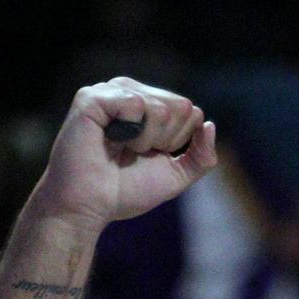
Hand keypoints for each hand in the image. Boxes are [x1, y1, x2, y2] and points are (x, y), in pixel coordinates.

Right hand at [32, 78, 218, 230]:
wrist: (89, 206)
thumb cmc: (124, 191)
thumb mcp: (175, 176)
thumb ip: (201, 156)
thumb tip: (209, 124)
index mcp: (148, 105)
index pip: (191, 111)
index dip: (177, 142)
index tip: (150, 156)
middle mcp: (130, 92)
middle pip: (181, 106)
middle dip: (166, 139)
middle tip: (134, 153)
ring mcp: (110, 92)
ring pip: (161, 106)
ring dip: (148, 139)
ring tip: (120, 148)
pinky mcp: (93, 97)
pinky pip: (136, 104)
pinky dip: (131, 131)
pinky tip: (110, 140)